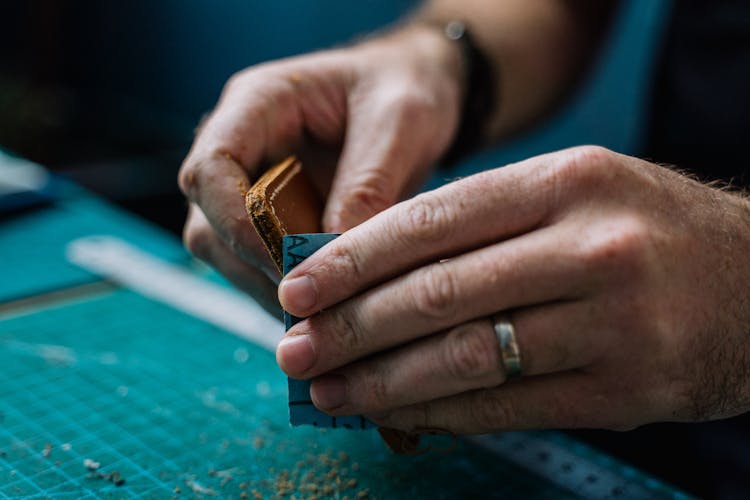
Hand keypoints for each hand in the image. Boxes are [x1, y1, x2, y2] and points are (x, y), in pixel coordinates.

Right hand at [178, 25, 463, 311]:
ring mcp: (250, 185)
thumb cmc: (402, 88)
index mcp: (257, 104)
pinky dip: (291, 291)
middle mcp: (241, 147)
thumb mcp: (401, 122)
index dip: (237, 224)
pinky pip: (259, 264)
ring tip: (329, 312)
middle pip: (209, 223)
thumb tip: (334, 252)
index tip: (290, 263)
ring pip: (228, 253)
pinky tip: (330, 307)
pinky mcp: (270, 217)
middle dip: (257, 267)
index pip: (210, 169)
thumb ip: (368, 184)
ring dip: (272, 288)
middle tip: (318, 301)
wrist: (413, 89)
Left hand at [276, 146, 749, 433]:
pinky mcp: (626, 390)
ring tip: (331, 389)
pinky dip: (440, 412)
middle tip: (294, 347)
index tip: (297, 287)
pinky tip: (398, 413)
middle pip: (437, 292)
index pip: (432, 219)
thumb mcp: (577, 195)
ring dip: (382, 380)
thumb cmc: (650, 233)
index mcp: (567, 182)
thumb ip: (486, 227)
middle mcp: (591, 246)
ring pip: (464, 356)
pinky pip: (507, 405)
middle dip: (350, 325)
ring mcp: (613, 322)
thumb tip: (377, 273)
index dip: (352, 258)